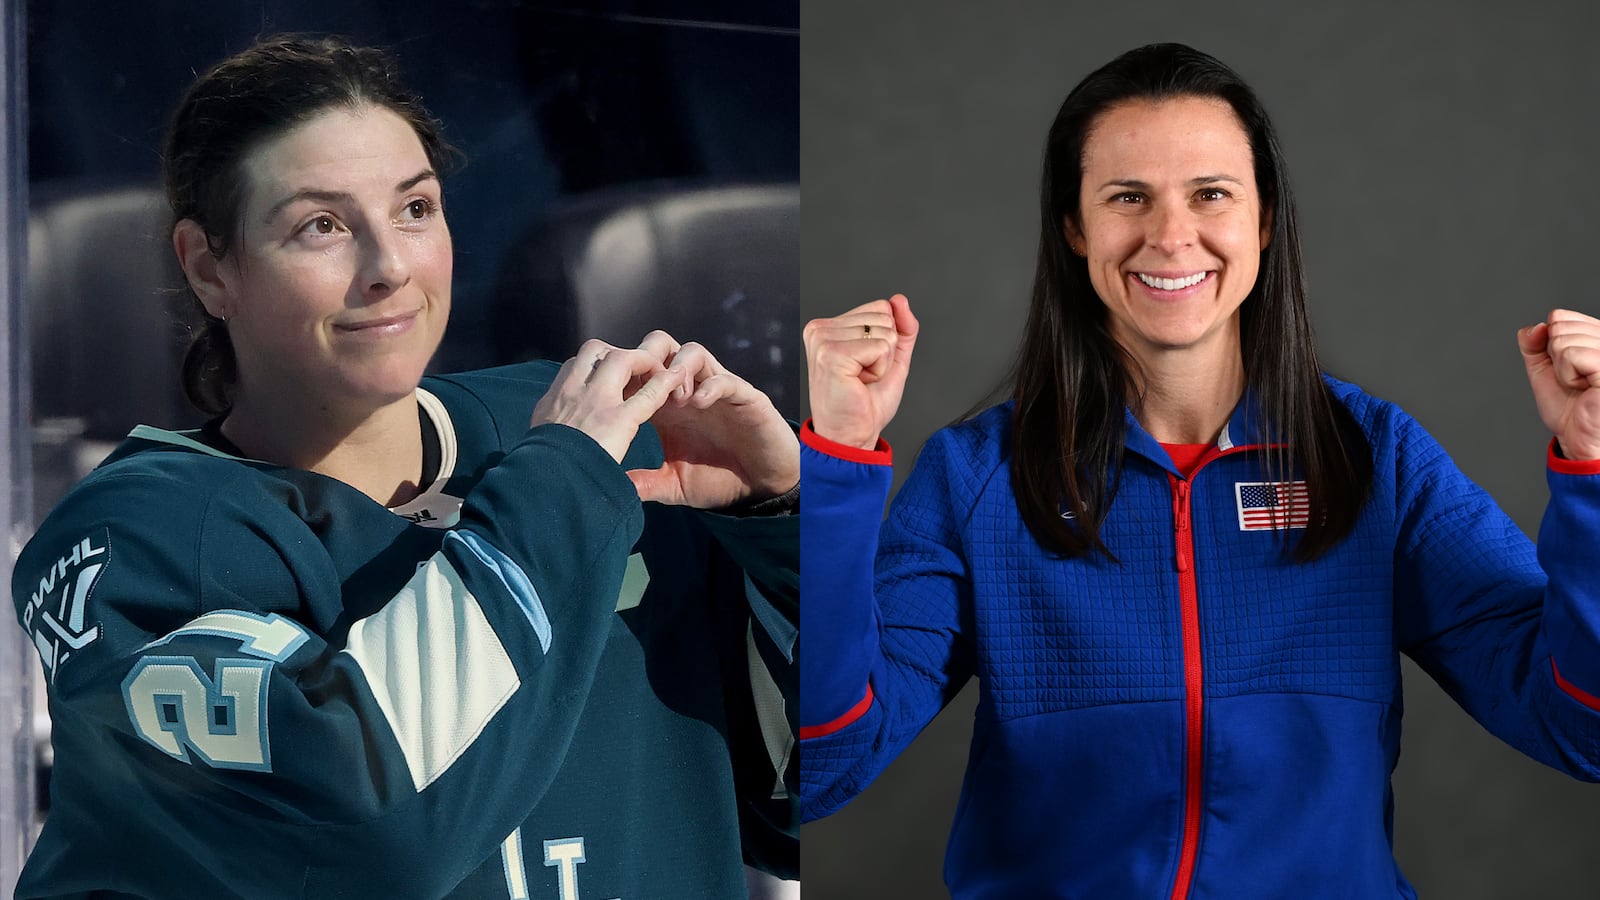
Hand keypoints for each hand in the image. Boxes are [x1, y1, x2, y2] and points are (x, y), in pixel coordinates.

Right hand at [531, 339, 683, 463]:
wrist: (546, 486)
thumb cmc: (543, 475)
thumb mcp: (540, 447)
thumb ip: (554, 435)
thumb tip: (558, 441)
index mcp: (552, 402)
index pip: (573, 366)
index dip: (595, 366)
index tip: (608, 376)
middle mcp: (571, 393)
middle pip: (595, 350)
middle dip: (619, 353)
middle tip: (637, 367)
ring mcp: (595, 402)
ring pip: (621, 359)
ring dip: (642, 361)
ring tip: (657, 372)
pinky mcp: (618, 420)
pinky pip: (647, 393)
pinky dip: (663, 384)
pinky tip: (675, 383)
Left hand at [623, 332, 799, 508]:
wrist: (761, 490)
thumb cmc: (718, 482)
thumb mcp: (674, 485)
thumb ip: (646, 483)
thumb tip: (610, 487)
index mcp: (668, 407)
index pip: (639, 374)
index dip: (623, 377)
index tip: (610, 394)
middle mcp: (690, 391)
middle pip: (662, 348)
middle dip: (648, 358)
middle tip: (642, 385)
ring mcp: (716, 391)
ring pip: (693, 352)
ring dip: (678, 369)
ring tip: (675, 399)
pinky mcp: (745, 398)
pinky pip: (726, 379)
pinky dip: (710, 385)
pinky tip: (698, 403)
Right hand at [803, 293, 917, 448]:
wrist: (852, 435)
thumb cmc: (864, 404)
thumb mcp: (892, 358)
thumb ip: (901, 328)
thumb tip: (900, 300)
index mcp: (829, 326)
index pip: (880, 307)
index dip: (885, 341)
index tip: (865, 365)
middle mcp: (821, 329)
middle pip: (884, 316)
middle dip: (885, 351)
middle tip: (863, 375)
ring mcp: (823, 340)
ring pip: (884, 332)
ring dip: (882, 362)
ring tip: (860, 380)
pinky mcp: (831, 354)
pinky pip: (880, 347)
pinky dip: (879, 369)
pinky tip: (859, 382)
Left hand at [1518, 309, 1599, 459]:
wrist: (1576, 436)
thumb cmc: (1568, 405)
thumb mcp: (1542, 368)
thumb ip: (1533, 343)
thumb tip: (1537, 326)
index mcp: (1598, 335)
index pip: (1560, 317)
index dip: (1550, 344)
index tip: (1566, 367)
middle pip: (1560, 327)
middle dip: (1556, 358)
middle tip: (1574, 379)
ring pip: (1564, 340)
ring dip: (1562, 369)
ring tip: (1580, 385)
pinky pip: (1572, 354)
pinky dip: (1568, 375)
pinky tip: (1584, 387)